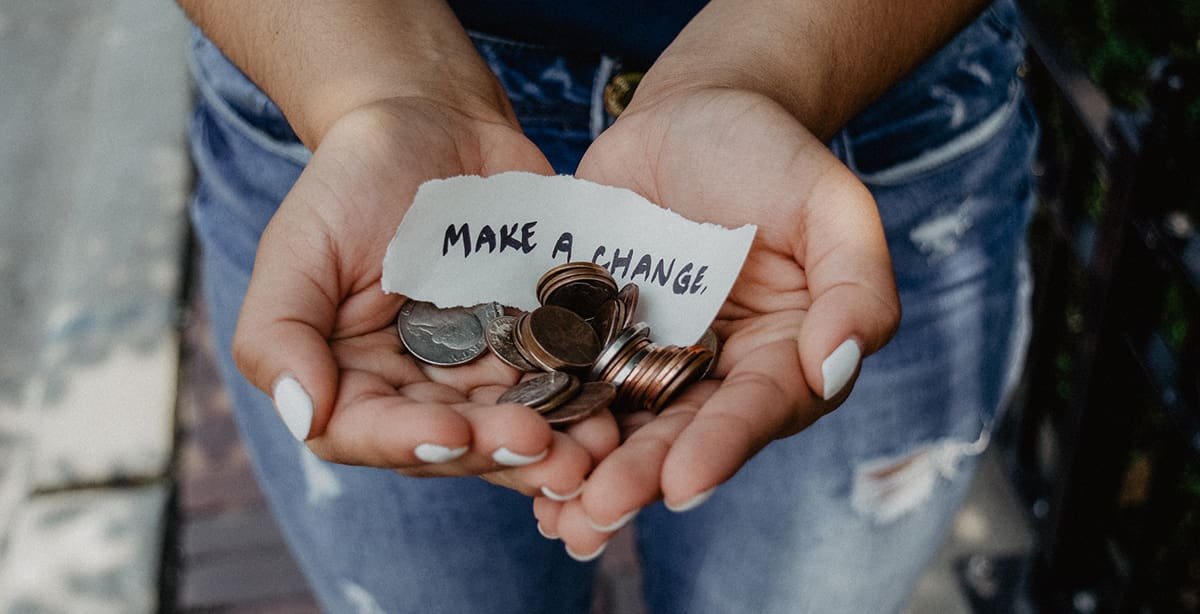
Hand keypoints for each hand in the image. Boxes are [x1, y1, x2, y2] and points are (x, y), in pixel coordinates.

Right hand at [231, 98, 618, 495]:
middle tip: (547, 450)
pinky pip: (563, 382)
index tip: (454, 434)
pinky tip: (616, 407)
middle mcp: (417, 389)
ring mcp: (482, 371)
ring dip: (556, 446)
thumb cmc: (353, 180)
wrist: (434, 122)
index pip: (368, 432)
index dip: (409, 442)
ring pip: (515, 426)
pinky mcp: (537, 345)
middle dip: (499, 452)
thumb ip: (278, 333)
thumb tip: (303, 415)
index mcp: (351, 379)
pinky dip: (588, 401)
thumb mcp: (299, 246)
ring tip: (594, 449)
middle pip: (454, 443)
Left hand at [535, 87, 900, 556]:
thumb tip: (836, 366)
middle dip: (641, 476)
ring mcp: (648, 358)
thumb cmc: (772, 155)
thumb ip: (856, 285)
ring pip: (619, 425)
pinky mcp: (591, 336)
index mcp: (781, 357)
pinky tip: (511, 454)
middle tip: (599, 511)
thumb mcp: (831, 205)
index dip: (722, 447)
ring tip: (554, 515)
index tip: (684, 482)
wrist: (693, 114)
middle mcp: (714, 374)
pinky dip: (543, 418)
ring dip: (587, 472)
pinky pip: (566, 381)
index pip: (756, 410)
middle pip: (680, 434)